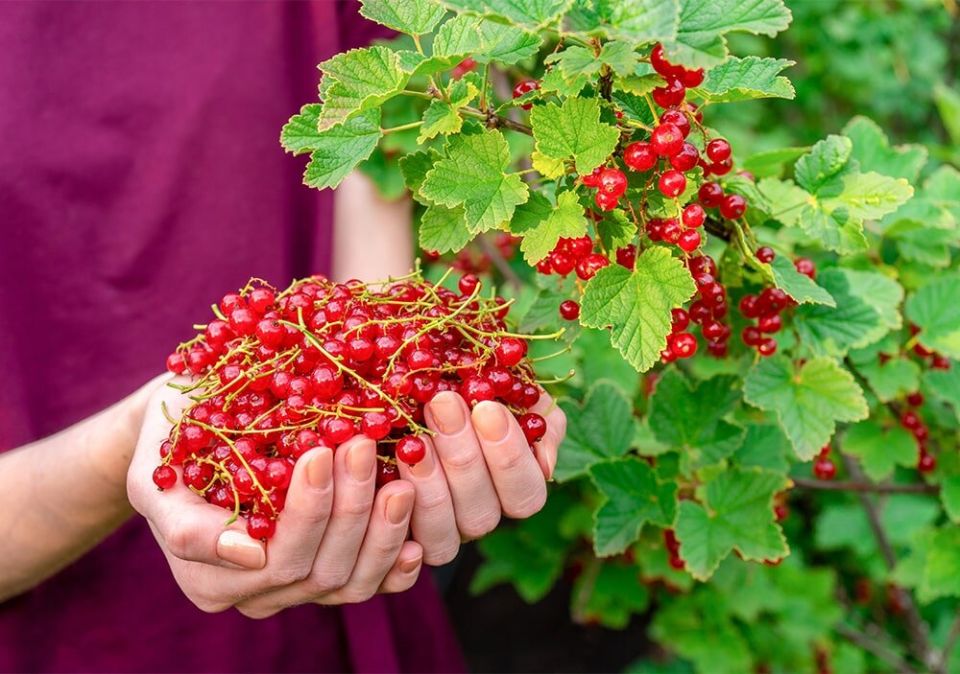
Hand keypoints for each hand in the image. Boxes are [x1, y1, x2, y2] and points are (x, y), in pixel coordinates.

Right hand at [127, 381, 422, 617]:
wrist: (192, 425)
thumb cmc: (170, 439)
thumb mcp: (157, 471)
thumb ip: (187, 523)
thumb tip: (247, 554)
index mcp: (210, 578)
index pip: (276, 558)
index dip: (307, 511)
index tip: (321, 452)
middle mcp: (255, 594)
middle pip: (320, 570)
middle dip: (349, 509)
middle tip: (364, 447)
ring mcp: (298, 588)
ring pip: (352, 582)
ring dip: (383, 531)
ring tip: (401, 479)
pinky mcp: (331, 571)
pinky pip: (371, 584)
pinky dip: (397, 564)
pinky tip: (416, 536)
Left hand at [396, 391, 565, 564]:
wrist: (423, 382)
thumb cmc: (477, 388)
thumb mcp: (518, 394)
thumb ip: (543, 421)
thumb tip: (545, 462)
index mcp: (515, 489)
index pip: (525, 493)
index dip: (509, 457)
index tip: (487, 408)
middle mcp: (479, 515)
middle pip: (481, 512)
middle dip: (462, 457)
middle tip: (443, 403)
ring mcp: (439, 530)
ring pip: (440, 528)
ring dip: (428, 481)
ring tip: (415, 434)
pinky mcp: (400, 533)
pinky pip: (399, 537)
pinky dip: (394, 504)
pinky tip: (389, 460)